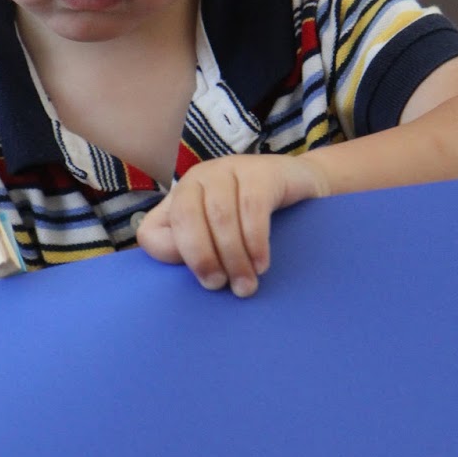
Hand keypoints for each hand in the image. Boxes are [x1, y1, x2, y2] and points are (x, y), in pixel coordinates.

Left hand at [135, 153, 328, 296]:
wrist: (305, 185)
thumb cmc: (256, 221)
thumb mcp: (221, 239)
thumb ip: (200, 256)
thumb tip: (189, 282)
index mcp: (179, 199)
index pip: (152, 231)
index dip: (170, 257)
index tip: (199, 280)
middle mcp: (198, 179)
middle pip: (185, 219)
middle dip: (201, 257)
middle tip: (220, 286)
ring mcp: (228, 169)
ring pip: (220, 215)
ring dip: (233, 257)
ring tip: (246, 285)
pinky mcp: (261, 171)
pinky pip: (252, 207)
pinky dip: (255, 241)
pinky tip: (261, 263)